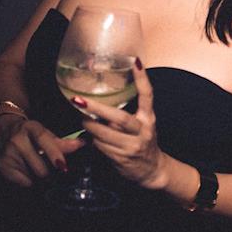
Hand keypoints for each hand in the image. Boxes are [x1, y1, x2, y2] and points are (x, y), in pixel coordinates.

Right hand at [0, 118, 83, 186]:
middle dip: (52, 173)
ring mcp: (7, 154)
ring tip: (42, 171)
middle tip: (56, 173)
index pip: (43, 139)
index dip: (54, 153)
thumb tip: (83, 144)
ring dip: (41, 179)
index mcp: (31, 128)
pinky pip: (22, 182)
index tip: (63, 166)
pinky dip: (30, 181)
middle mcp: (17, 140)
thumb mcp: (44, 133)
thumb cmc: (29, 134)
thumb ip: (63, 142)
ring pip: (33, 176)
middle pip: (40, 166)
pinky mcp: (1, 166)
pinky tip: (29, 173)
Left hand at [78, 62, 168, 189]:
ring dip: (89, 127)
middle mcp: (143, 131)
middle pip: (120, 118)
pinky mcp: (122, 158)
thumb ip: (126, 114)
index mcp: (148, 118)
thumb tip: (99, 100)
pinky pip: (101, 147)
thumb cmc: (142, 142)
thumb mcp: (141, 126)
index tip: (136, 62)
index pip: (148, 96)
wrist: (153, 170)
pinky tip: (92, 138)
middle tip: (78, 100)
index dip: (142, 79)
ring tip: (83, 120)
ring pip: (104, 134)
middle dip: (97, 109)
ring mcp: (133, 146)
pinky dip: (93, 141)